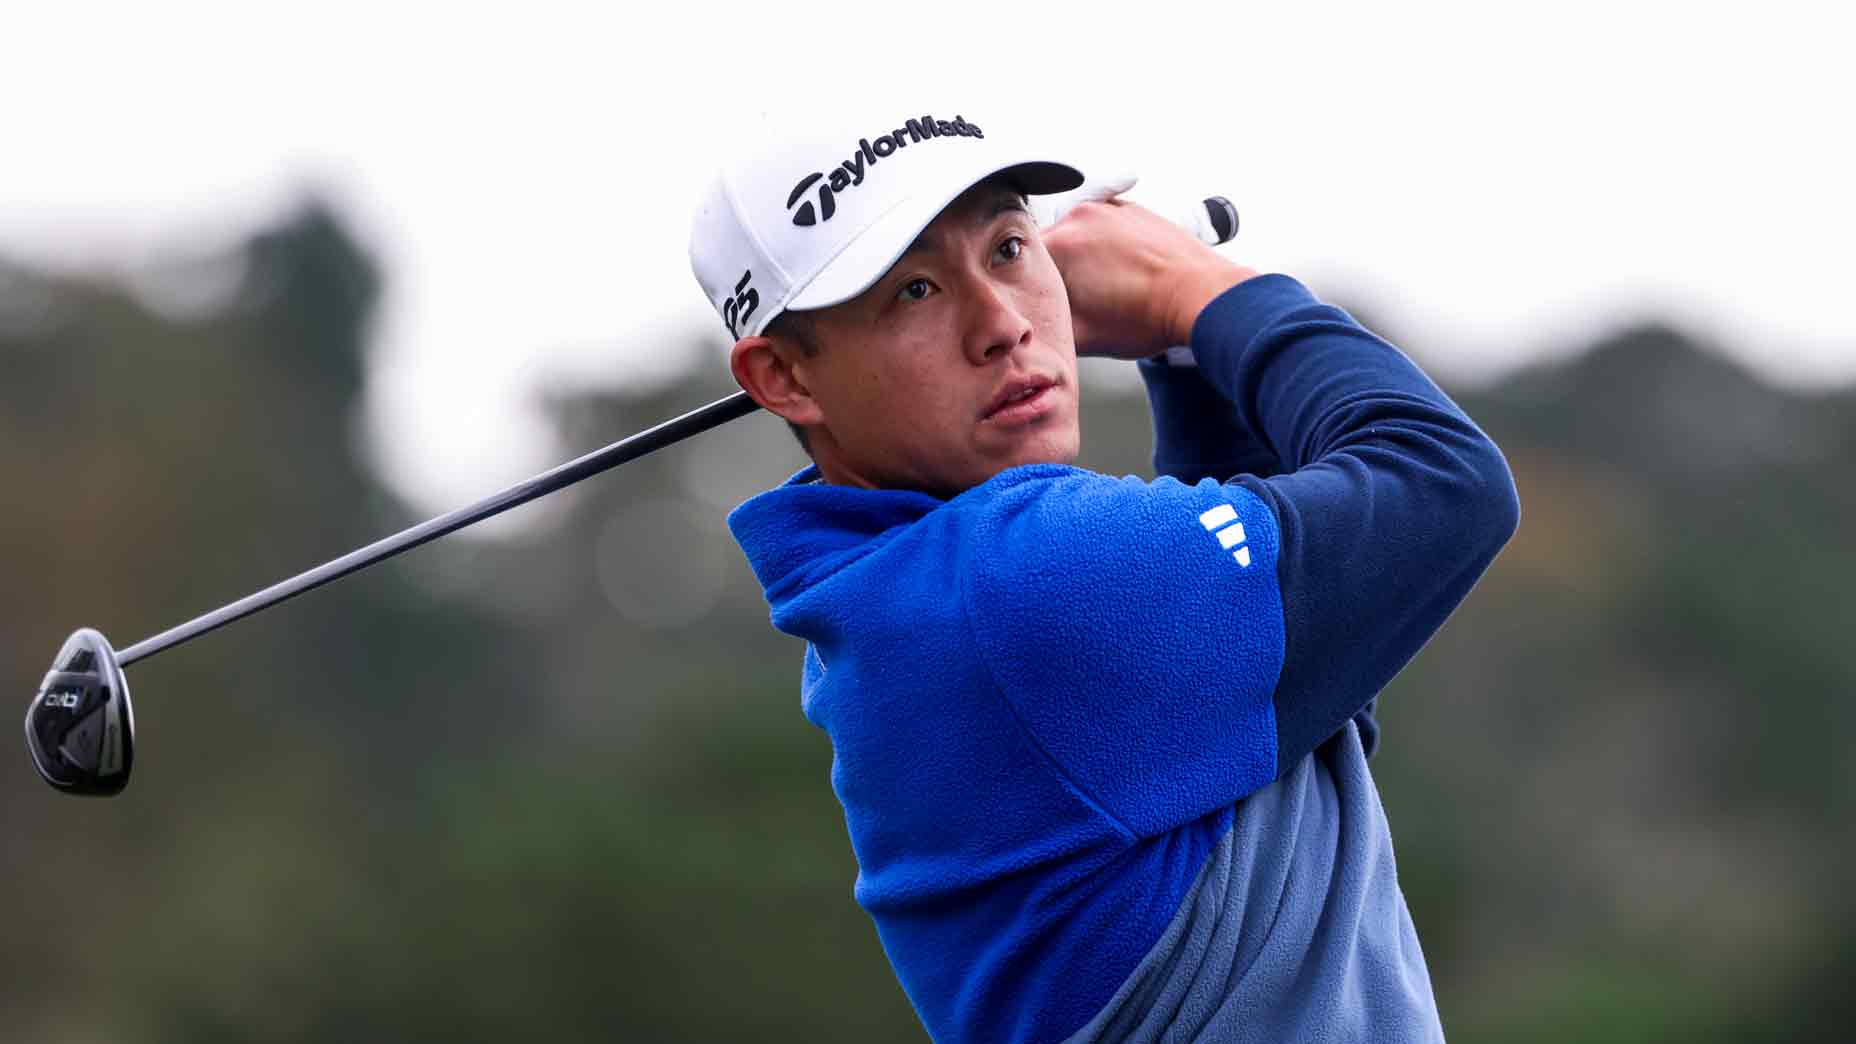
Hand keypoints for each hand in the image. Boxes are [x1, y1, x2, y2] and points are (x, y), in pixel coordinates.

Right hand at [1042, 195, 1257, 358]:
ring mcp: (1109, 208)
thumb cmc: (1147, 316)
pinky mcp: (1133, 209)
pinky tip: (1121, 270)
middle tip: (1079, 300)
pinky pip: (1104, 225)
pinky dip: (1106, 244)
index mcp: (1059, 244)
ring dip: (1082, 257)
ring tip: (1106, 286)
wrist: (1199, 296)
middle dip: (1057, 273)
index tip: (1044, 303)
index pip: (1021, 264)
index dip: (1031, 289)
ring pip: (1077, 234)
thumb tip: (1030, 329)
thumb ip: (1045, 328)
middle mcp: (1080, 216)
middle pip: (1049, 247)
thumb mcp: (1083, 337)